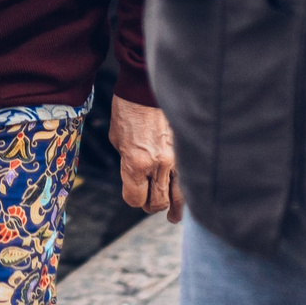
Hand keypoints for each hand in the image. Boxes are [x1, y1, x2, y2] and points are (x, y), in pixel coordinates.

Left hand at [110, 97, 181, 221]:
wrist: (146, 86)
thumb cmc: (127, 111)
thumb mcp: (118, 141)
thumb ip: (128, 164)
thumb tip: (137, 180)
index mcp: (136, 164)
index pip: (136, 199)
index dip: (133, 199)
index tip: (132, 194)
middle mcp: (158, 165)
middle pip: (156, 203)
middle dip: (150, 205)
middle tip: (149, 204)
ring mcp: (175, 159)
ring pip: (177, 196)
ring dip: (173, 208)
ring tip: (173, 217)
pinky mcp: (186, 151)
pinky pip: (187, 180)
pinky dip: (185, 191)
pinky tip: (184, 199)